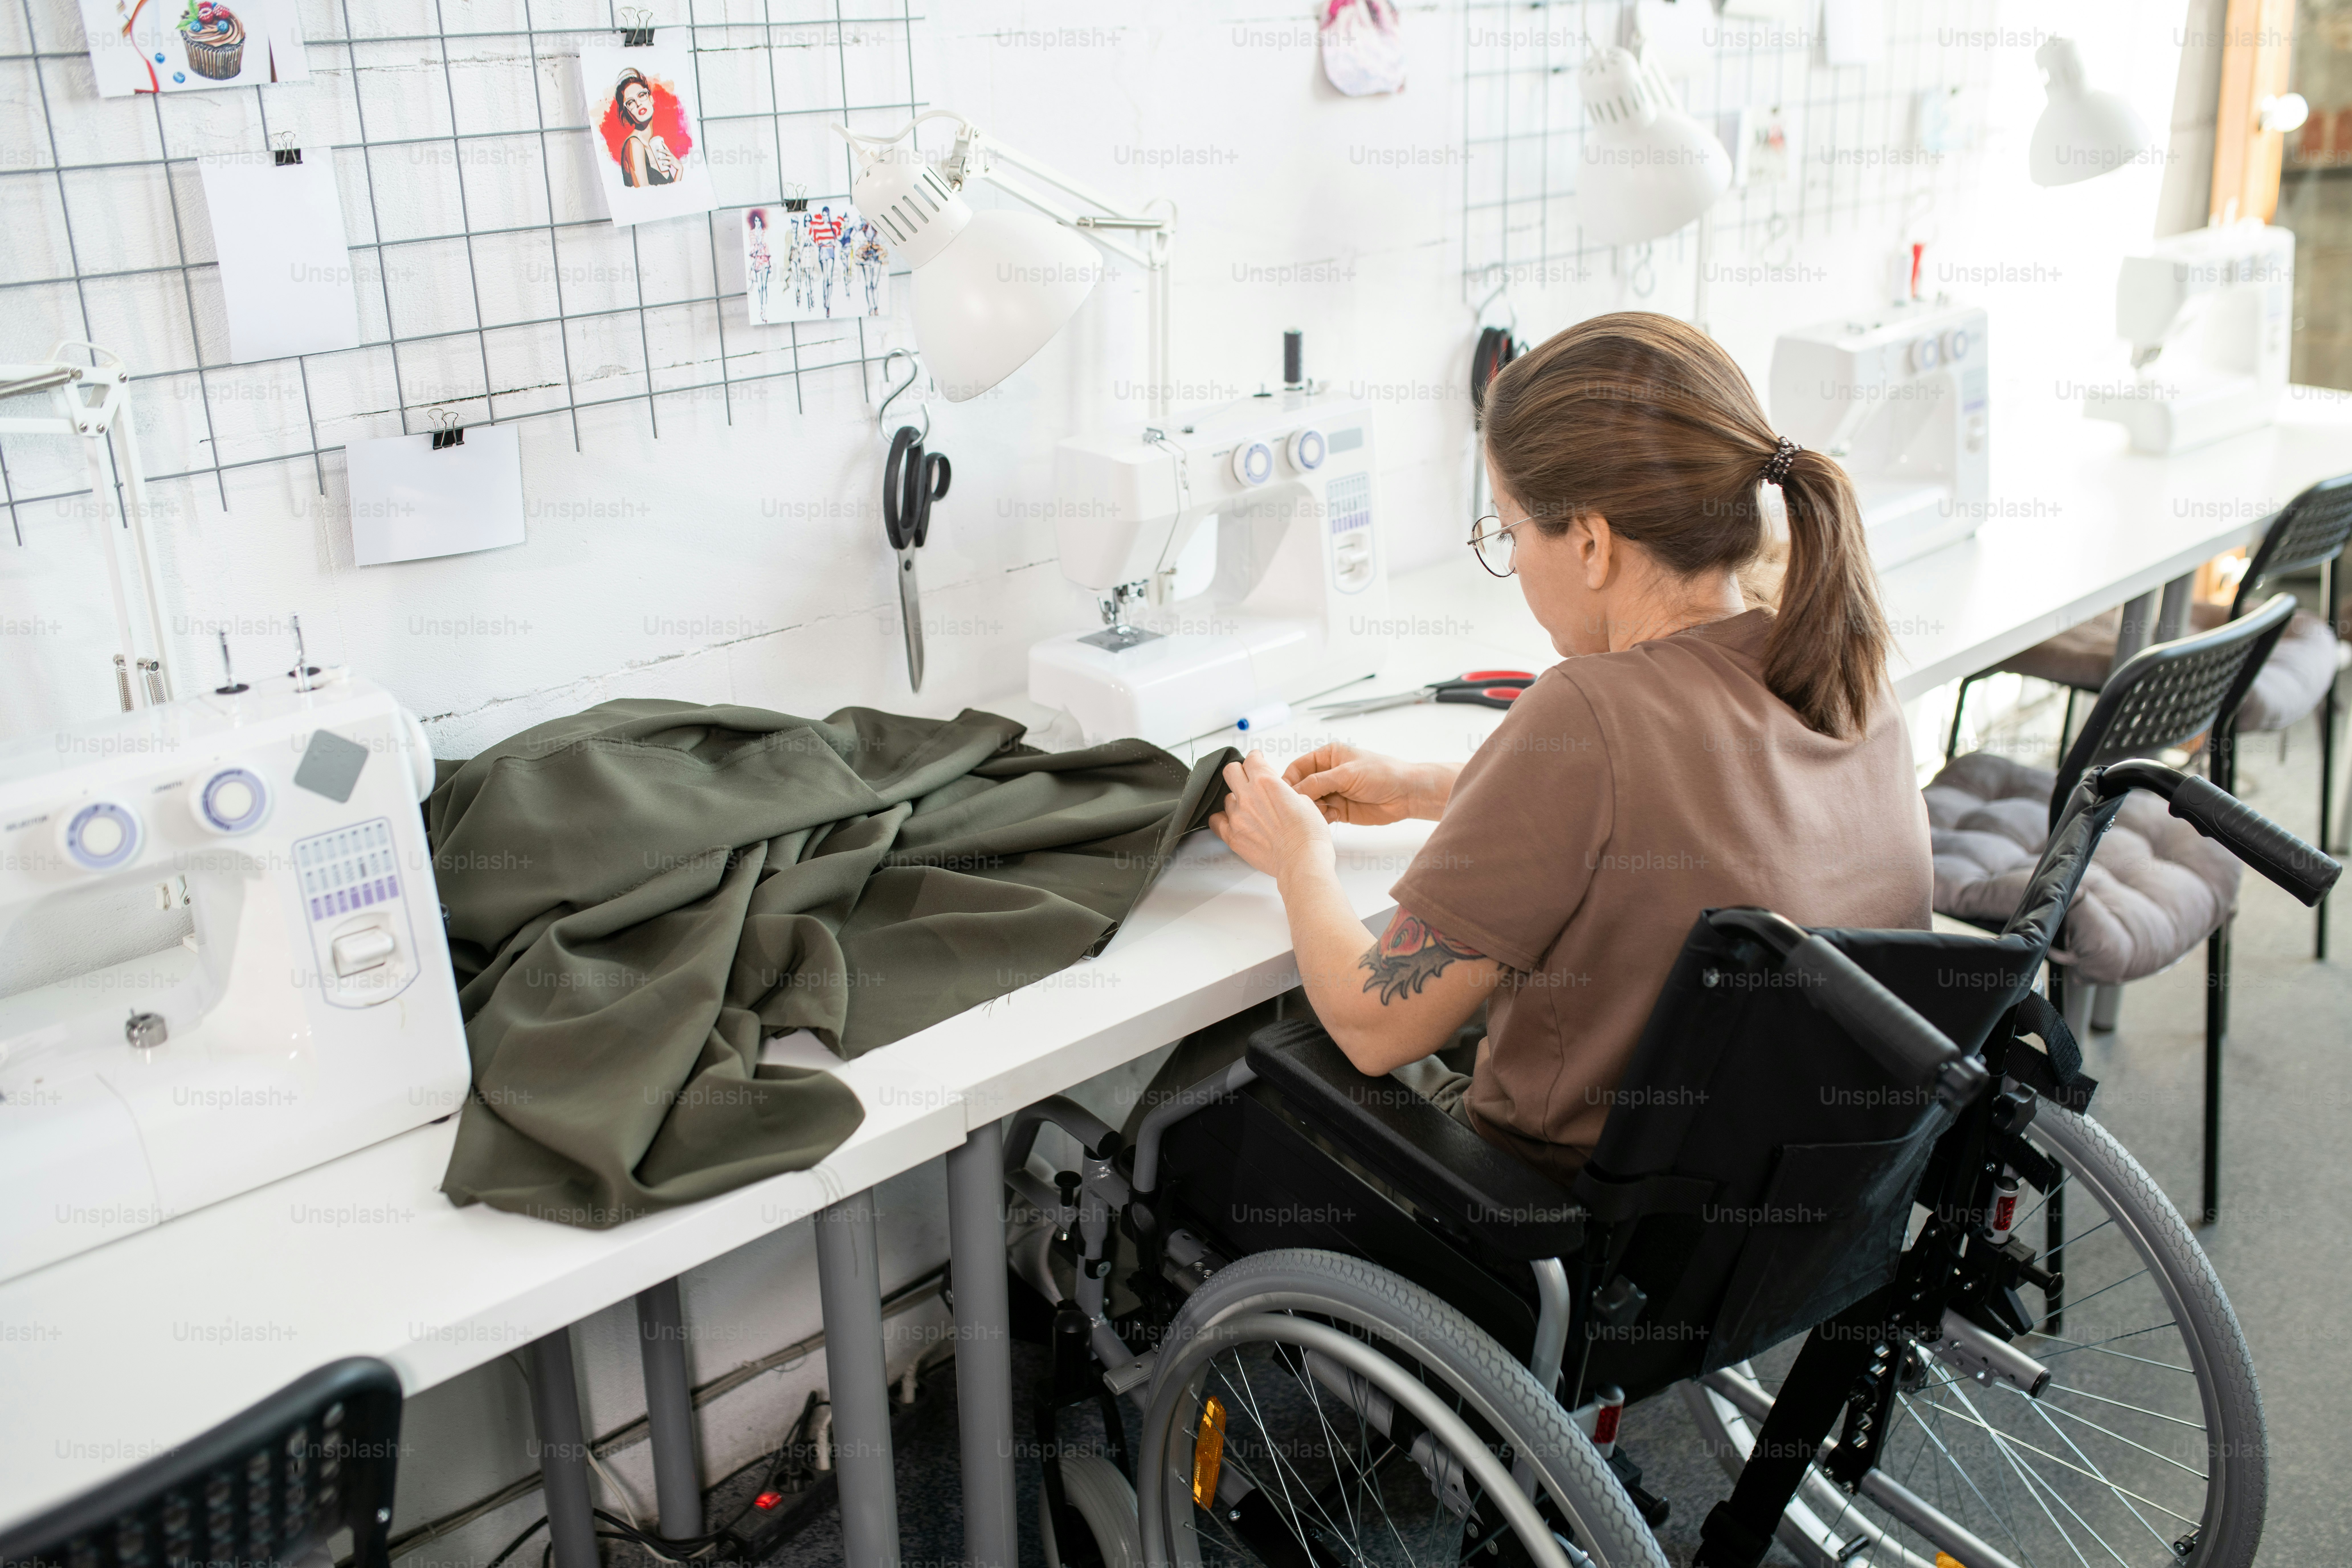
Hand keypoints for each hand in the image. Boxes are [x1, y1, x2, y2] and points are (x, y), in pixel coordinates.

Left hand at [648, 135, 679, 177]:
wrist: (679, 166)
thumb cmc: (673, 161)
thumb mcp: (670, 157)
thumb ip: (666, 156)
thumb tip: (659, 155)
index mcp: (670, 153)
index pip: (667, 148)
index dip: (664, 145)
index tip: (661, 142)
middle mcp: (671, 155)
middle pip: (666, 152)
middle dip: (661, 150)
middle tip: (657, 150)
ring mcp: (672, 159)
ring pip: (666, 157)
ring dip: (662, 158)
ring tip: (658, 158)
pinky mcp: (672, 163)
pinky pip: (668, 163)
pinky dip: (665, 164)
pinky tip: (662, 164)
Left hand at [1208, 751, 1333, 879]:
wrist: (1303, 861)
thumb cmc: (1309, 835)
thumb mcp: (1305, 801)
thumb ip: (1284, 792)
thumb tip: (1278, 793)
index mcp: (1266, 782)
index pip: (1251, 759)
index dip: (1255, 758)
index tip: (1256, 760)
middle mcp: (1248, 796)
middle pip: (1231, 771)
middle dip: (1240, 772)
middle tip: (1247, 778)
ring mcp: (1237, 817)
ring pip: (1227, 798)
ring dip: (1237, 800)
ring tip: (1249, 809)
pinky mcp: (1232, 837)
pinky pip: (1216, 821)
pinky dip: (1223, 819)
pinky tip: (1232, 820)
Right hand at [1282, 743, 1450, 824]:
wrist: (1406, 794)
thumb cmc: (1382, 774)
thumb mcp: (1347, 774)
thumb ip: (1320, 781)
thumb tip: (1295, 790)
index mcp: (1328, 756)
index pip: (1298, 767)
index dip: (1289, 780)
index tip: (1283, 793)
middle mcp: (1327, 774)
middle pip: (1301, 786)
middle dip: (1300, 797)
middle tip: (1301, 807)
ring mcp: (1333, 792)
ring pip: (1309, 802)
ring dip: (1311, 809)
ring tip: (1321, 812)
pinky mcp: (1339, 809)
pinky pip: (1321, 814)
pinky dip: (1321, 818)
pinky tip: (1331, 817)